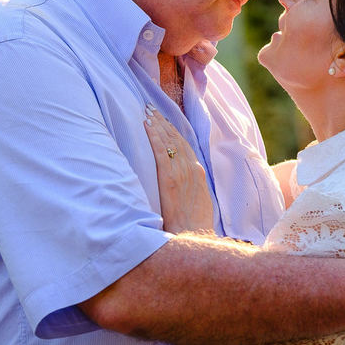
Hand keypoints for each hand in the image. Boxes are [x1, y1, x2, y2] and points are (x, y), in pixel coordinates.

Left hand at [144, 107, 214, 232]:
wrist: (193, 237)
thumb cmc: (193, 225)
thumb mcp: (198, 201)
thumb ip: (190, 186)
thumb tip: (180, 180)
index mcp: (199, 173)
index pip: (184, 146)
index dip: (173, 131)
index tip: (163, 119)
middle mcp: (192, 169)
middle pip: (176, 139)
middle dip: (163, 122)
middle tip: (151, 107)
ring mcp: (182, 173)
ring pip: (168, 142)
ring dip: (157, 125)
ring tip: (147, 112)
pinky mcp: (170, 179)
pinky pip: (160, 152)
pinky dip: (154, 136)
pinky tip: (146, 126)